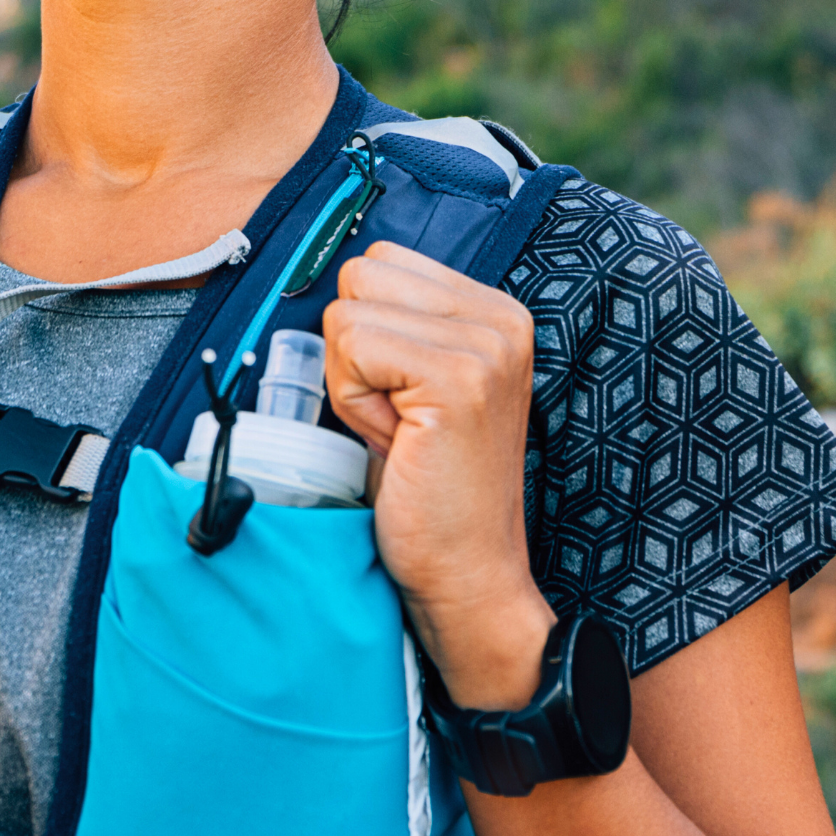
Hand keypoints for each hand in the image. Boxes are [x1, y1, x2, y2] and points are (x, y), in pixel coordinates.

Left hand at [324, 241, 556, 711]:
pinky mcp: (459, 379)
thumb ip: (396, 326)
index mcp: (495, 312)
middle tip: (395, 416)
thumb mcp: (417, 385)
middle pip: (362, 274)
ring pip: (349, 309)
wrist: (468, 573)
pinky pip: (352, 345)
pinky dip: (353, 398)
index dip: (368, 332)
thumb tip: (335, 284)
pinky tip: (394, 441)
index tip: (402, 397)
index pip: (381, 262)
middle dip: (355, 348)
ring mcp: (486, 346)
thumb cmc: (429, 488)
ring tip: (397, 429)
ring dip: (351, 376)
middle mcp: (501, 318)